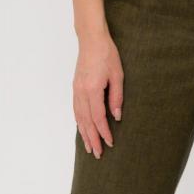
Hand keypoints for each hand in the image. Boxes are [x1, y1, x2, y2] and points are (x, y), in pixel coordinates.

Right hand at [72, 31, 123, 158]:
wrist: (91, 39)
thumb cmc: (107, 54)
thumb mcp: (117, 74)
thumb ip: (117, 97)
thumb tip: (117, 116)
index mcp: (92, 89)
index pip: (98, 117)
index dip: (104, 132)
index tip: (110, 143)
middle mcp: (81, 92)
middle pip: (86, 121)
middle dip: (93, 138)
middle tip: (98, 154)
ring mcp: (76, 90)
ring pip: (79, 117)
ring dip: (84, 133)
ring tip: (89, 147)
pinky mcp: (75, 87)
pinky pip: (76, 109)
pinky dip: (79, 122)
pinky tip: (82, 128)